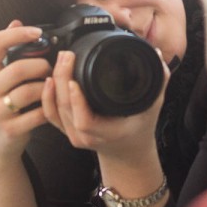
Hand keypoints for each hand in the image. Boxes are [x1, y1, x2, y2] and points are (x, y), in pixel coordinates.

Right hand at [0, 21, 51, 161]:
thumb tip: (16, 21)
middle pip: (19, 68)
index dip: (19, 33)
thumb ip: (5, 51)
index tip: (38, 32)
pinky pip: (39, 113)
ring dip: (48, 87)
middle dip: (42, 66)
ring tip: (53, 85)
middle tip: (51, 68)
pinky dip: (50, 107)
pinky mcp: (10, 129)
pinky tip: (53, 103)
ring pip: (30, 91)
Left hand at [42, 49, 170, 163]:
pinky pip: (51, 114)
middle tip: (67, 56)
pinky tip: (50, 78)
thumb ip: (159, 81)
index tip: (75, 81)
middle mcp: (88, 136)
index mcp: (109, 131)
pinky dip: (47, 96)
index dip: (77, 102)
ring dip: (54, 84)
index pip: (85, 121)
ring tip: (61, 61)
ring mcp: (75, 134)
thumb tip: (158, 55)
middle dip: (62, 80)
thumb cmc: (140, 128)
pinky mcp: (67, 129)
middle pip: (65, 110)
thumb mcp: (153, 105)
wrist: (128, 151)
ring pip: (56, 111)